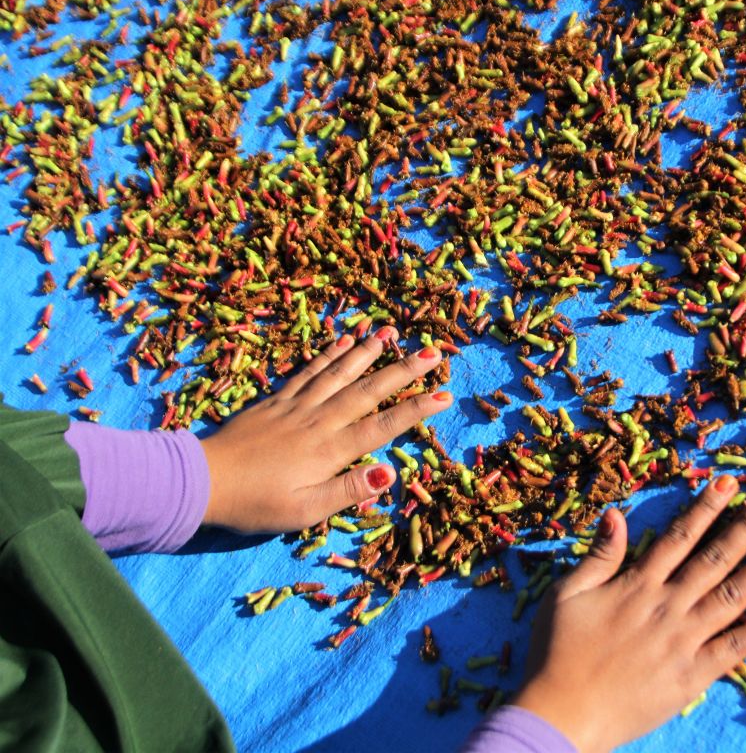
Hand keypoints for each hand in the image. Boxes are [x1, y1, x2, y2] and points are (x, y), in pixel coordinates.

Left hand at [199, 327, 451, 533]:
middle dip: (401, 371)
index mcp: (330, 450)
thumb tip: (390, 472)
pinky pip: (308, 371)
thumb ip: (347, 491)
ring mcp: (296, 406)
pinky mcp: (275, 400)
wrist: (202, 480)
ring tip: (391, 333)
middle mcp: (319, 421)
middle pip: (367, 391)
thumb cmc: (255, 504)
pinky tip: (343, 340)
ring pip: (339, 372)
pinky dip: (328, 354)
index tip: (444, 395)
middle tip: (432, 352)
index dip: (415, 410)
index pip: (382, 426)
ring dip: (367, 352)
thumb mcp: (304, 511)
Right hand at [511, 476, 745, 752]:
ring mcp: (685, 640)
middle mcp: (668, 605)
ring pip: (734, 596)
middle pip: (716, 558)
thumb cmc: (557, 652)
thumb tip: (616, 514)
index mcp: (638, 584)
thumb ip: (598, 556)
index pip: (680, 536)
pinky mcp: (694, 675)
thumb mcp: (566, 594)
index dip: (707, 507)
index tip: (730, 482)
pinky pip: (736, 648)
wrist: (562, 714)